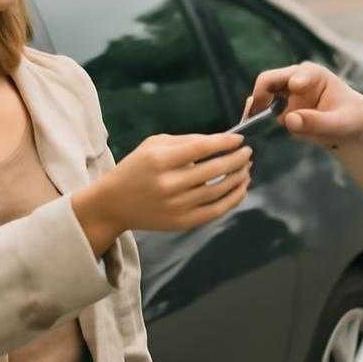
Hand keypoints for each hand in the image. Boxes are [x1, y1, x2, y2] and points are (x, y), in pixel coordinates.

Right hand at [77, 132, 251, 242]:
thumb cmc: (136, 168)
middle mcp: (169, 184)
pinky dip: (233, 199)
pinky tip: (242, 187)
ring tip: (247, 167)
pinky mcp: (182, 222)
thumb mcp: (153, 145)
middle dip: (237, 159)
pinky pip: (216, 211)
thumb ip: (186, 140)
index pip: (202, 148)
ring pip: (219, 191)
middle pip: (215, 170)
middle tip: (248, 152)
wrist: (114, 204)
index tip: (240, 138)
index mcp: (160, 161)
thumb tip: (221, 140)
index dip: (225, 143)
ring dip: (239, 177)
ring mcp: (176, 206)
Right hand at [249, 61, 362, 148]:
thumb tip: (289, 120)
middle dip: (259, 97)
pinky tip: (250, 132)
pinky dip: (254, 121)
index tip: (293, 91)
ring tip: (247, 126)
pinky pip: (261, 113)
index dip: (289, 84)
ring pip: (260, 97)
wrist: (351, 128)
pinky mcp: (280, 111)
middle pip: (268, 81)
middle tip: (253, 117)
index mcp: (313, 74)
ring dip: (253, 110)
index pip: (295, 74)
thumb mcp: (341, 123)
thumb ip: (317, 122)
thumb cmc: (353, 119)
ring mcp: (285, 95)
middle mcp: (295, 80)